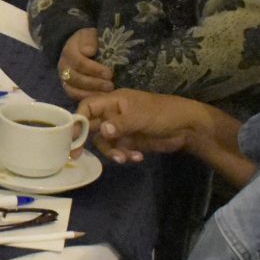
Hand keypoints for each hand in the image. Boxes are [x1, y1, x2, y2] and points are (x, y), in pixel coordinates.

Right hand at [56, 27, 113, 102]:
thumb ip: (89, 40)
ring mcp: (64, 79)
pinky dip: (87, 98)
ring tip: (106, 93)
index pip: (79, 62)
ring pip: (73, 90)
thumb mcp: (90, 34)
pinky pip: (74, 97)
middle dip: (94, 83)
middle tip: (111, 85)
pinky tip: (100, 97)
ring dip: (91, 93)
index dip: (94, 69)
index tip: (109, 73)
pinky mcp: (69, 88)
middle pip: (76, 78)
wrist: (80, 46)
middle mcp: (63, 67)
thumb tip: (88, 51)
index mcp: (69, 52)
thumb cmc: (89, 41)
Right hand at [79, 88, 208, 164]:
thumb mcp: (140, 116)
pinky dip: (124, 155)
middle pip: (92, 126)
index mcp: (114, 101)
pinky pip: (118, 150)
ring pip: (104, 142)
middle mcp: (114, 114)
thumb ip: (120, 124)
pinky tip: (137, 157)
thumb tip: (102, 131)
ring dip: (111, 151)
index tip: (72, 135)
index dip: (78, 119)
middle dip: (87, 140)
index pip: (88, 107)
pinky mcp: (130, 142)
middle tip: (77, 154)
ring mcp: (121, 129)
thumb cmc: (163, 113)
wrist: (187, 127)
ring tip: (124, 158)